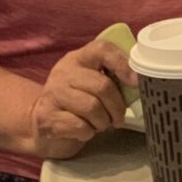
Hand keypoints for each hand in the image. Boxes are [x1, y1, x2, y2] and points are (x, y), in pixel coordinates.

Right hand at [26, 40, 136, 159]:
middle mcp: (64, 72)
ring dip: (103, 122)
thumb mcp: (92, 83)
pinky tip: (85, 131)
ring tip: (101, 124)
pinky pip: (79, 126)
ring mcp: (53, 94)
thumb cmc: (77, 102)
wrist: (41, 123)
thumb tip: (139, 82)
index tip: (136, 82)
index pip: (103, 49)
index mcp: (79, 58)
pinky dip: (88, 132)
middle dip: (117, 107)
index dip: (123, 64)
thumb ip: (111, 77)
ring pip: (92, 107)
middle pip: (102, 86)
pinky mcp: (47, 117)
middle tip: (118, 118)